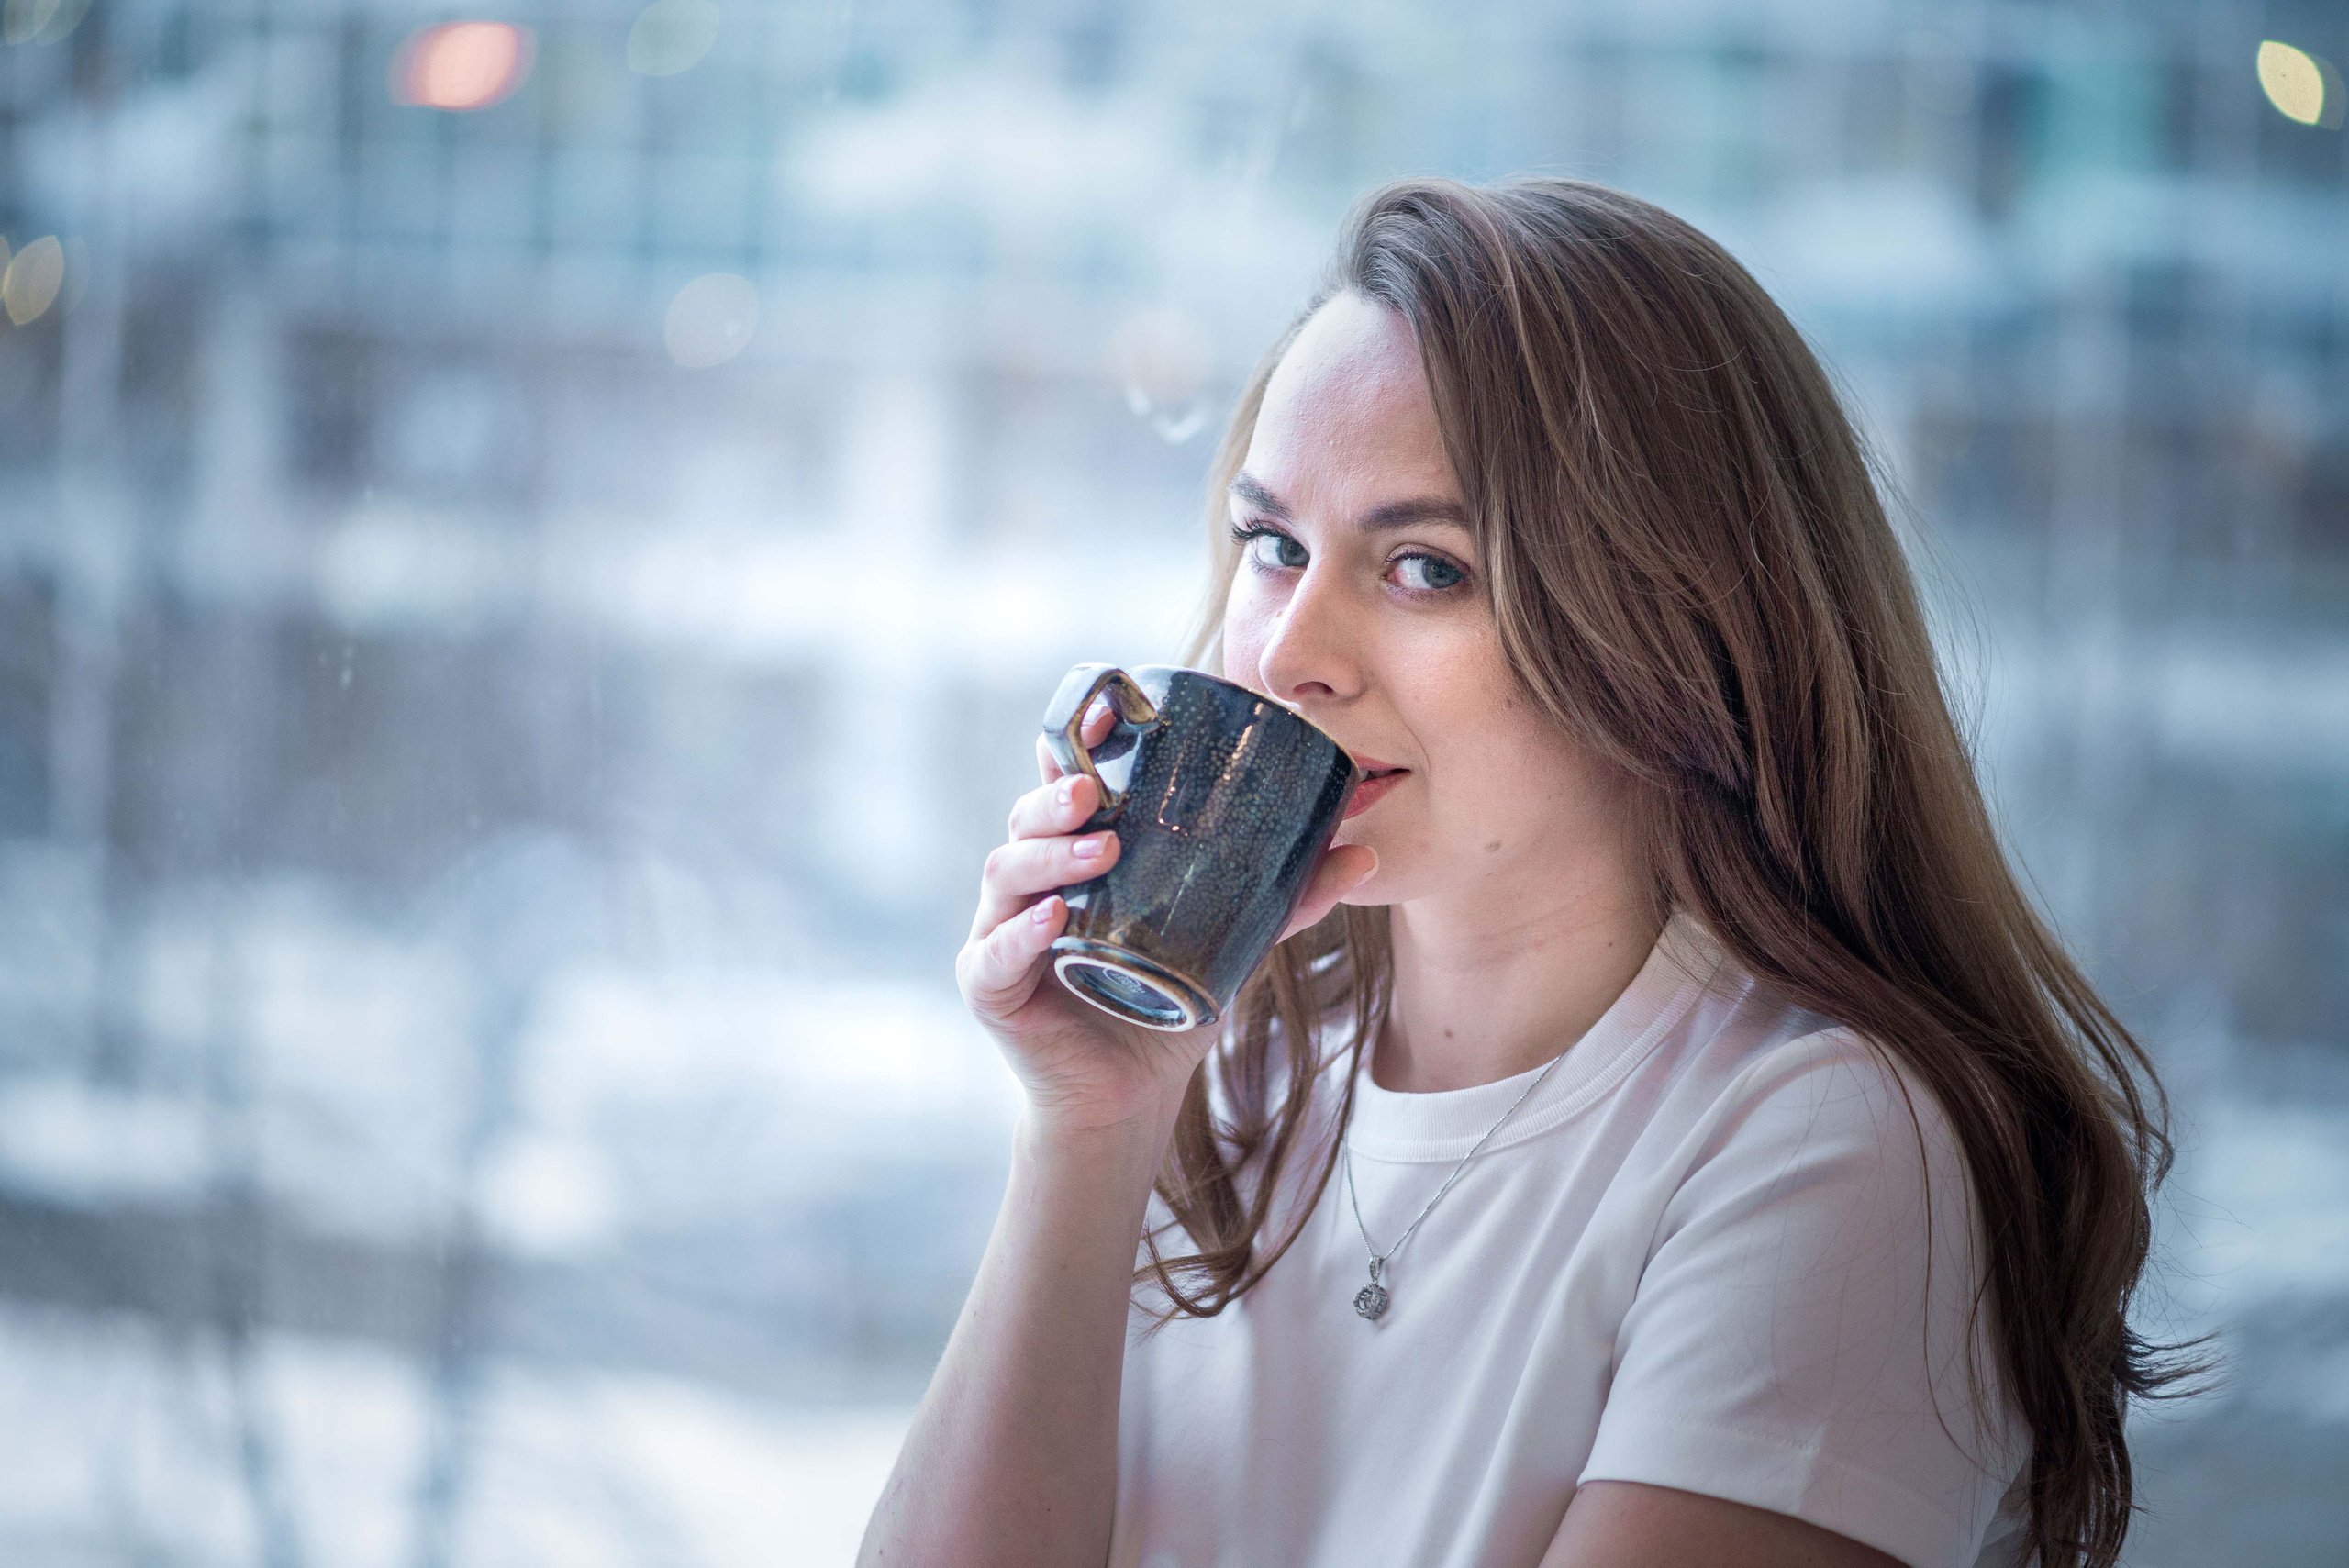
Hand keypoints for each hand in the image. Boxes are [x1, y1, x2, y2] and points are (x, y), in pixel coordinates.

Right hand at [956, 701, 1377, 1135]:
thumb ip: (1287, 902)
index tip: (1104, 713)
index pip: (1064, 785)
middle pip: (1027, 821)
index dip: (1073, 744)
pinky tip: (1054, 920)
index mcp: (1078, 856)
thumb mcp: (1233, 946)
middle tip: (1098, 791)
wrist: (1130, 1100)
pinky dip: (1021, 934)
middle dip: (1056, 797)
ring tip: (1099, 848)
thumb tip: (1362, 854)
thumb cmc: (1167, 1007)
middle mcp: (1032, 885)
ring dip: (1047, 856)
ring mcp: (1002, 933)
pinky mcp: (989, 989)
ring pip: (1005, 874)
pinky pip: (992, 954)